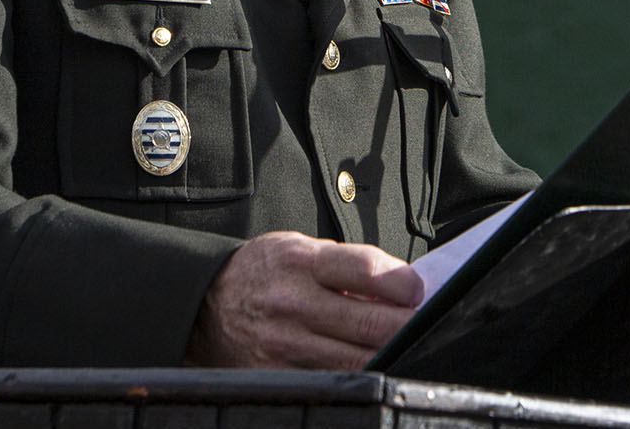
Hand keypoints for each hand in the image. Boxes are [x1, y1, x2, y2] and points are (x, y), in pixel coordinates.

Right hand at [185, 231, 421, 369]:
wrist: (204, 305)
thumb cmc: (264, 272)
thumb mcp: (301, 249)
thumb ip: (348, 265)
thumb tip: (402, 287)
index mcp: (302, 262)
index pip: (368, 271)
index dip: (404, 284)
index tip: (417, 290)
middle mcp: (294, 304)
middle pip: (371, 324)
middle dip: (408, 326)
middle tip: (424, 323)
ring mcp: (286, 345)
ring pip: (359, 360)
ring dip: (390, 354)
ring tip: (403, 345)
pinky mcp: (280, 375)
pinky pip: (335, 381)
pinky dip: (361, 374)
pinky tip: (372, 364)